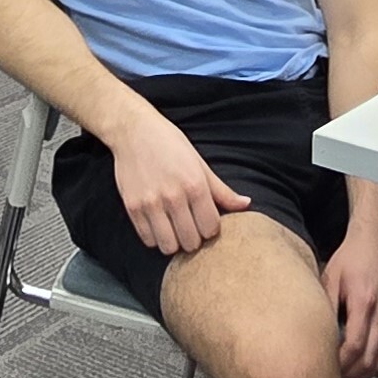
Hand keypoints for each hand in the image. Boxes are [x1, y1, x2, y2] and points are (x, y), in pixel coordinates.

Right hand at [110, 109, 248, 255]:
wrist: (133, 131)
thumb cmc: (169, 144)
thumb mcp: (199, 163)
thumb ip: (221, 190)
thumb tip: (245, 204)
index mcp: (195, 185)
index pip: (211, 228)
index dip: (211, 228)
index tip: (206, 221)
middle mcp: (173, 196)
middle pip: (191, 242)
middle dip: (194, 238)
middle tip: (190, 227)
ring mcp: (150, 204)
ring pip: (169, 247)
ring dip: (174, 242)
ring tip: (174, 229)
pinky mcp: (132, 208)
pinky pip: (148, 240)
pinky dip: (155, 237)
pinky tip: (158, 224)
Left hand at [324, 225, 377, 377]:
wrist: (375, 244)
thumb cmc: (351, 259)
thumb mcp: (329, 279)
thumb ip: (325, 308)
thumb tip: (314, 335)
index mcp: (364, 303)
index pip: (354, 347)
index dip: (341, 364)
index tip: (328, 368)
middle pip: (370, 360)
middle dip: (351, 374)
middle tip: (335, 374)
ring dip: (367, 373)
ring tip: (350, 372)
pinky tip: (369, 365)